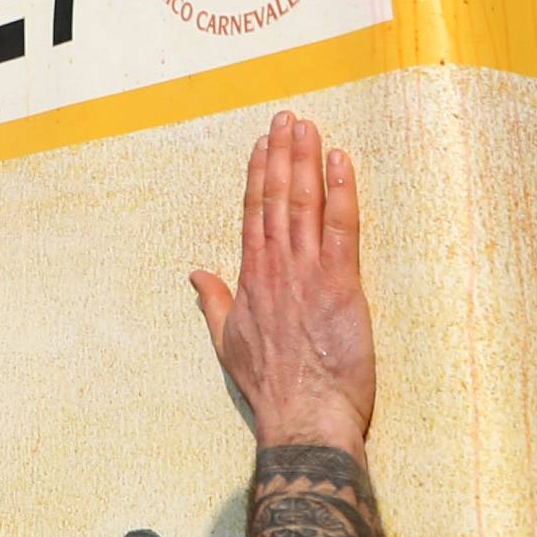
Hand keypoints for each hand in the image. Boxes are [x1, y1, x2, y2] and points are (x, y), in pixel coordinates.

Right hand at [190, 111, 374, 455]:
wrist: (303, 419)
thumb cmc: (271, 388)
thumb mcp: (229, 343)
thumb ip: (215, 302)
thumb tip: (195, 275)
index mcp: (253, 277)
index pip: (255, 212)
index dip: (261, 174)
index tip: (263, 143)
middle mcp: (277, 266)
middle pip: (279, 197)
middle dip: (282, 153)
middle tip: (287, 117)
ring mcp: (307, 272)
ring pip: (305, 202)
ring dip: (306, 159)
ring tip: (307, 125)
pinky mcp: (340, 282)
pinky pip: (341, 226)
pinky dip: (340, 190)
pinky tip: (339, 160)